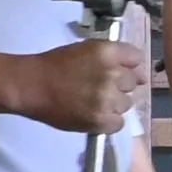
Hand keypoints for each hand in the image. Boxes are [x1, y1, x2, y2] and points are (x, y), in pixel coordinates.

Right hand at [17, 39, 145, 132]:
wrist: (31, 86)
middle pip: (132, 83)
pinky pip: (118, 123)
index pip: (137, 59)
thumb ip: (115, 56)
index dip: (129, 66)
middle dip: (120, 85)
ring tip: (93, 102)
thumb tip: (140, 74)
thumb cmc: (57, 65)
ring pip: (127, 103)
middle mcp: (112, 74)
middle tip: (99, 88)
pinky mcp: (101, 120)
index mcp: (108, 52)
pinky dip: (108, 121)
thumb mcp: (87, 49)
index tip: (119, 72)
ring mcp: (107, 99)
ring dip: (114, 104)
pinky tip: (93, 115)